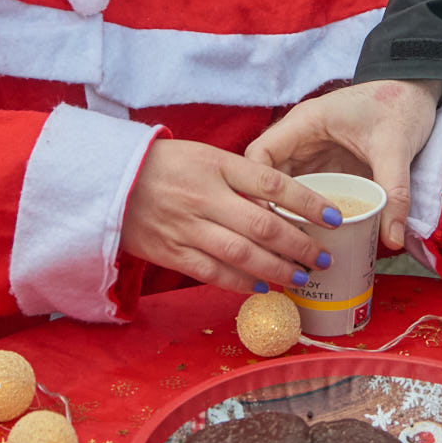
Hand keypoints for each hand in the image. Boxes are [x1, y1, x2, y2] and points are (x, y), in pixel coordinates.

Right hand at [118, 140, 332, 294]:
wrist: (107, 180)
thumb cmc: (165, 165)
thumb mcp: (205, 156)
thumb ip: (241, 178)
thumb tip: (282, 204)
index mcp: (216, 165)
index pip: (273, 184)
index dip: (307, 202)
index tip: (334, 218)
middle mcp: (204, 197)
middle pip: (263, 226)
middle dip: (299, 246)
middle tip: (323, 258)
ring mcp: (186, 227)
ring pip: (241, 255)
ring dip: (277, 269)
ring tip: (300, 277)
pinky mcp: (170, 252)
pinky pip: (212, 273)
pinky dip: (240, 283)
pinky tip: (261, 286)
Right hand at [248, 80, 441, 252]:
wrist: (415, 92)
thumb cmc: (400, 106)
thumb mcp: (396, 148)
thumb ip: (394, 192)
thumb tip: (392, 239)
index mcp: (305, 123)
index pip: (260, 155)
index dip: (255, 189)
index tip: (263, 221)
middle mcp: (300, 138)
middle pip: (266, 178)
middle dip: (270, 212)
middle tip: (279, 249)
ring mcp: (311, 154)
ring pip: (284, 190)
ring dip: (286, 217)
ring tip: (291, 252)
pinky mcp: (325, 166)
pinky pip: (306, 194)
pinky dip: (305, 216)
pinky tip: (311, 240)